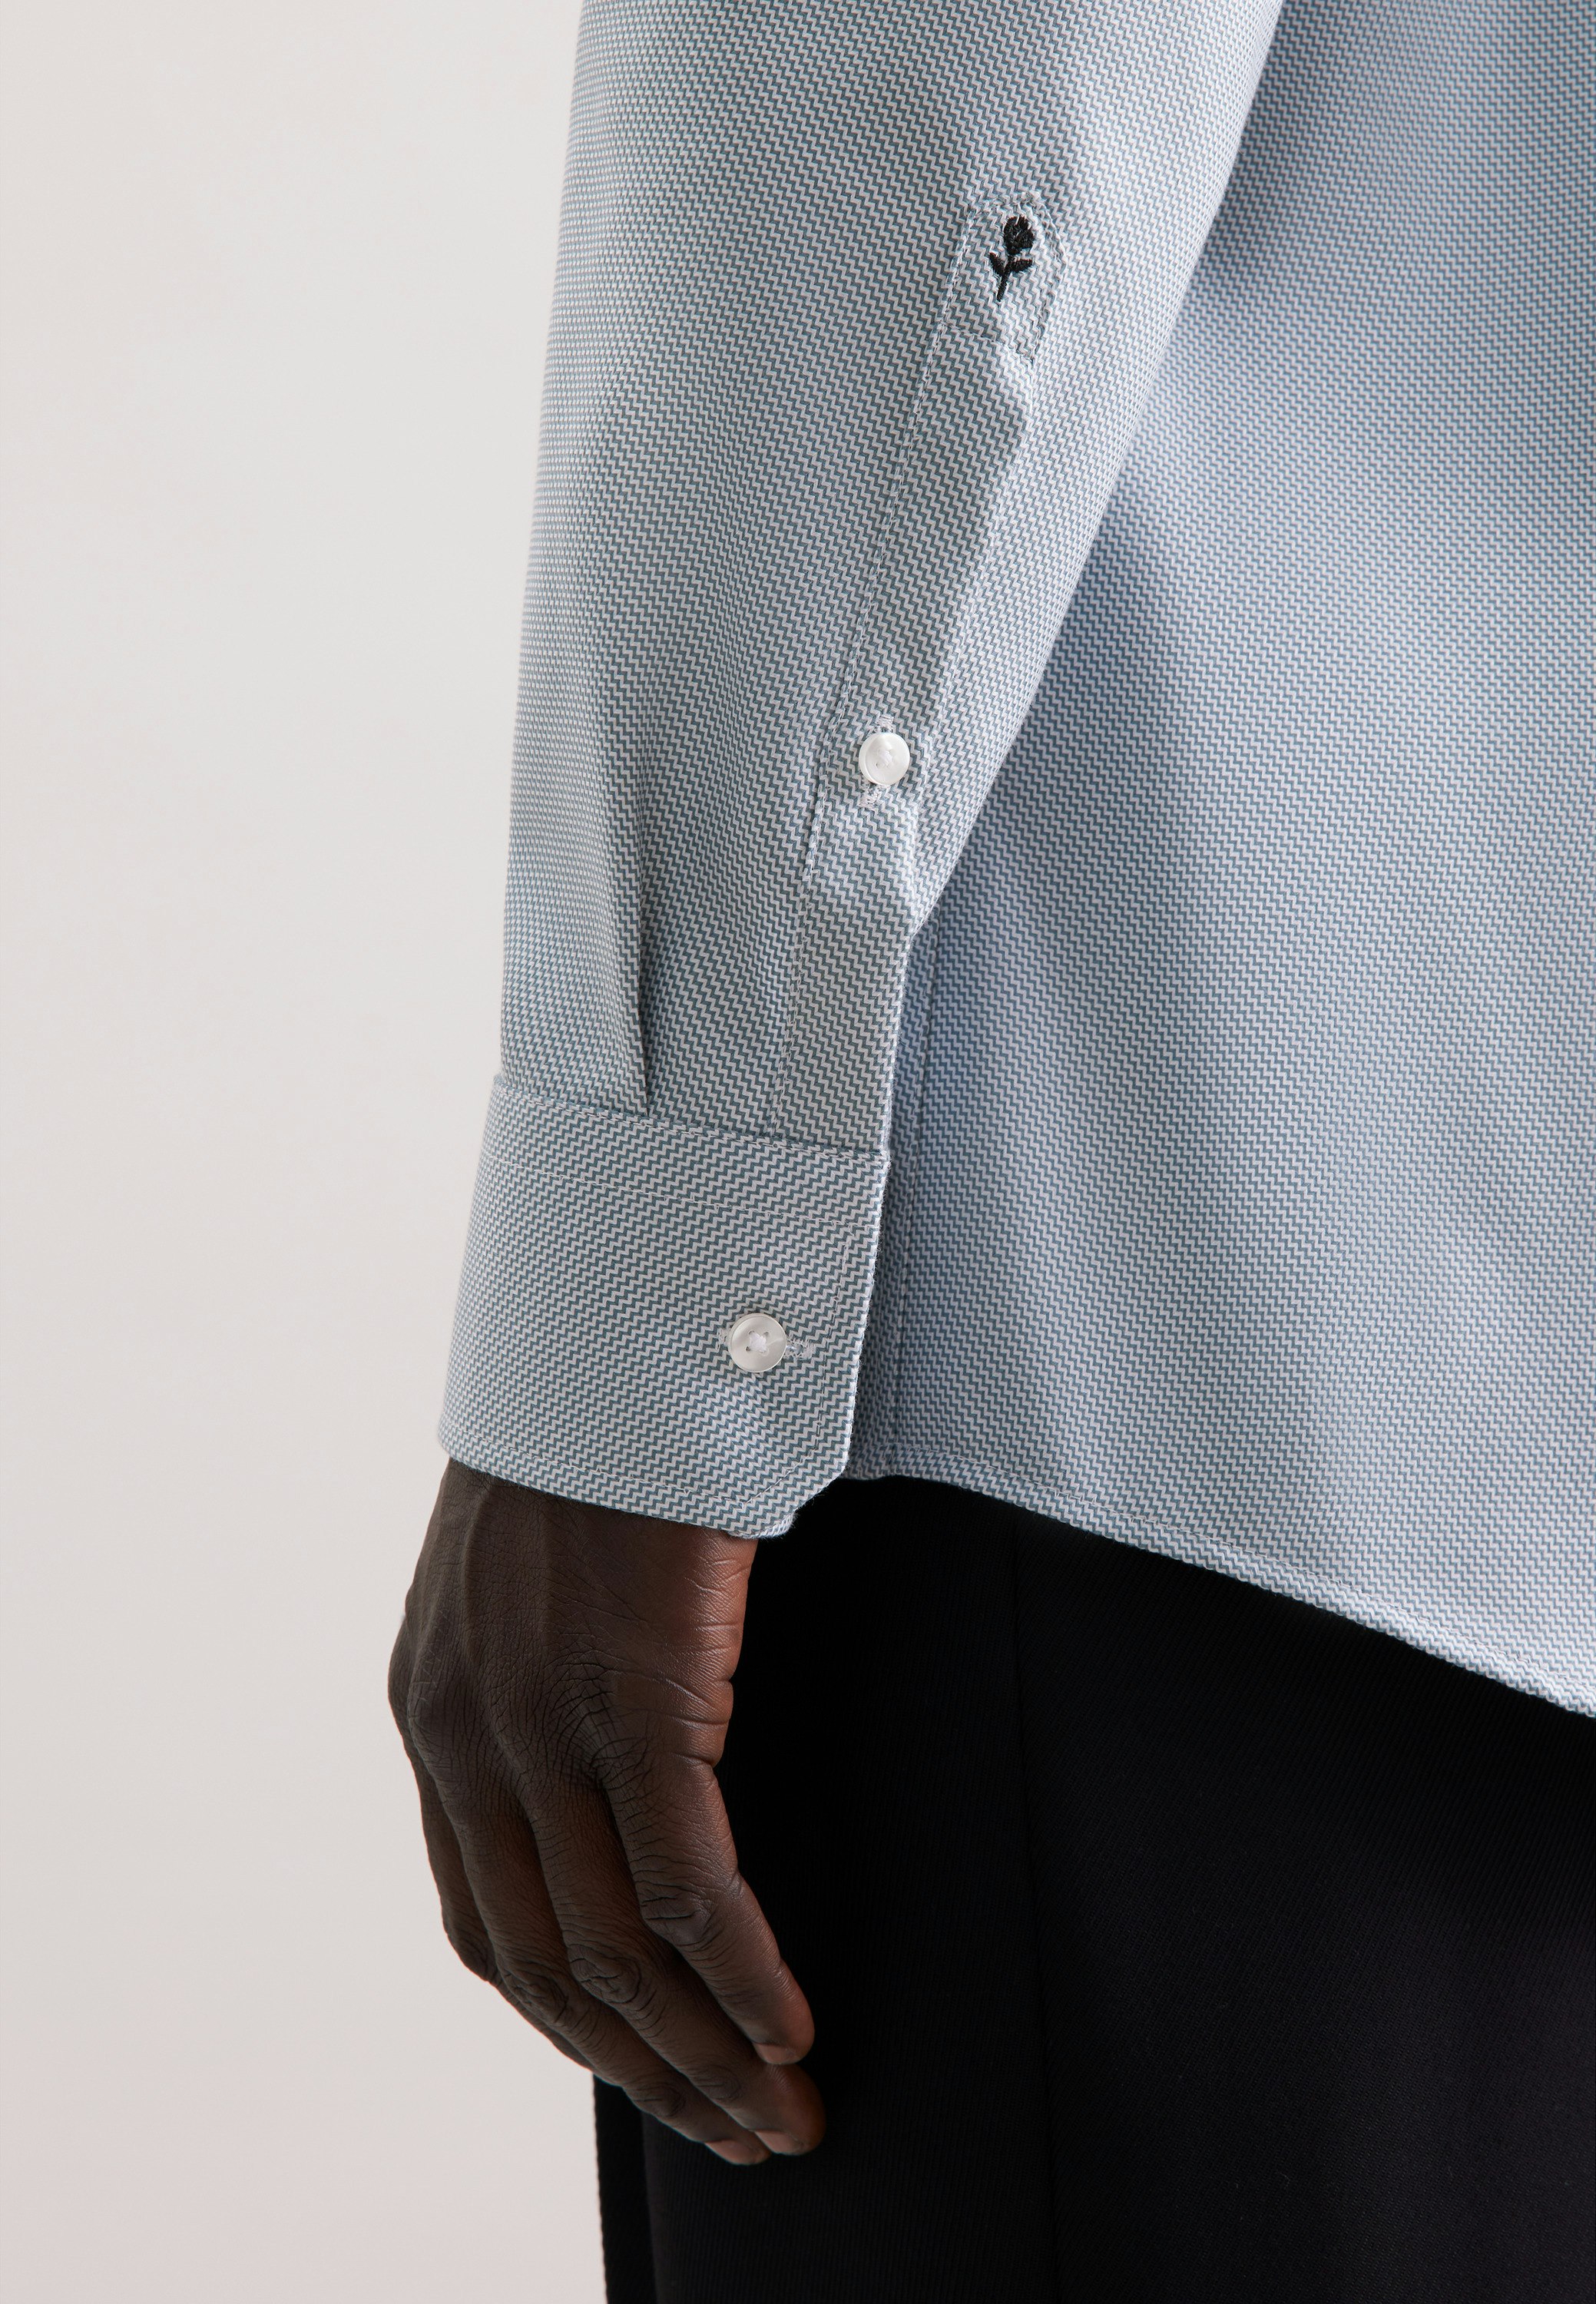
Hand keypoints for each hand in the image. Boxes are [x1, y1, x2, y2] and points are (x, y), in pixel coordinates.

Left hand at [389, 1460, 823, 2164]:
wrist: (620, 1322)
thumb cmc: (605, 1440)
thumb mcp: (534, 1578)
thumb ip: (548, 1681)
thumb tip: (623, 1770)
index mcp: (435, 1715)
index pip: (487, 1926)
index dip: (573, 2025)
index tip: (654, 2076)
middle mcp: (464, 1735)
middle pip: (549, 1964)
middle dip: (645, 2071)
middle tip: (737, 2135)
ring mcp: (541, 1720)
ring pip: (615, 1949)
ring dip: (701, 2052)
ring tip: (777, 2114)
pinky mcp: (632, 1694)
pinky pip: (684, 1885)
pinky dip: (737, 1975)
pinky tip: (787, 2025)